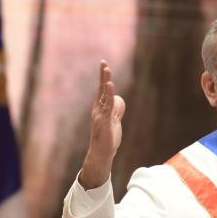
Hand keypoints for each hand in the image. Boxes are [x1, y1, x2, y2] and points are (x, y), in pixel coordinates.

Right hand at [79, 60, 126, 188]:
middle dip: (103, 76)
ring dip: (105, 82)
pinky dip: (109, 95)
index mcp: (100, 109)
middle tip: (104, 62)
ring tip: (107, 70)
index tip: (104, 65)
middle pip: (101, 89)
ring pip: (104, 95)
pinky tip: (110, 86)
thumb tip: (119, 99)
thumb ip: (116, 110)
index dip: (103, 78)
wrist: (101, 154)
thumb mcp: (114, 121)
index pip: (102, 90)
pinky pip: (108, 106)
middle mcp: (98, 110)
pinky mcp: (104, 122)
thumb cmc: (107, 139)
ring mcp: (100, 115)